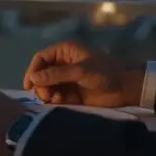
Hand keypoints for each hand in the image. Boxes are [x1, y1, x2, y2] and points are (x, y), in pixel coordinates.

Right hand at [22, 40, 143, 107]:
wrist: (126, 87)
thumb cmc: (104, 72)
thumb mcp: (80, 70)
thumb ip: (56, 74)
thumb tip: (34, 78)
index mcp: (64, 52)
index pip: (41, 59)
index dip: (33, 70)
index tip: (29, 85)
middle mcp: (63, 64)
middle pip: (42, 74)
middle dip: (41, 85)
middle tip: (45, 96)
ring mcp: (67, 80)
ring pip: (48, 87)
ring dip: (48, 94)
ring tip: (54, 100)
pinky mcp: (72, 94)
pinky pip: (57, 97)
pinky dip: (56, 101)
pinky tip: (61, 103)